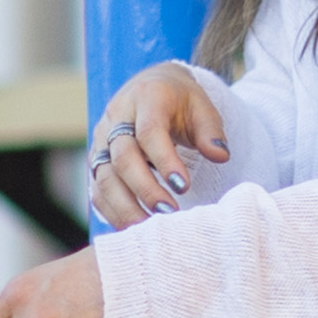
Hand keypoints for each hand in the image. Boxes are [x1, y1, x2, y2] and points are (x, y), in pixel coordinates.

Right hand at [86, 62, 229, 230]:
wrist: (151, 87)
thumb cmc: (181, 102)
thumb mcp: (202, 107)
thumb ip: (211, 132)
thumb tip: (220, 156)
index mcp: (146, 98)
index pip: (149, 132)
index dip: (164, 161)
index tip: (184, 187)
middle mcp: (117, 117)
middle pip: (122, 157)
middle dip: (145, 189)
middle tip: (169, 213)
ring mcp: (101, 139)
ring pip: (103, 176)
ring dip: (125, 206)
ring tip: (148, 229)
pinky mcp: (96, 159)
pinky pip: (96, 189)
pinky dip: (112, 210)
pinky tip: (133, 228)